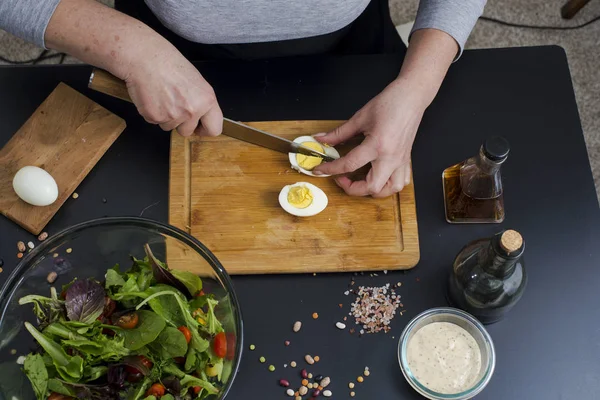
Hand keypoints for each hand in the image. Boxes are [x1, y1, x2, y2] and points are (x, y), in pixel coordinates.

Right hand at [123, 45, 221, 136]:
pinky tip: (152, 96)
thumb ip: (201, 101)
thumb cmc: (168, 63)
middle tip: (173, 105)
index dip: (204, 130)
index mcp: (207, 100)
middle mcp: (193, 110)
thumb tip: (200, 117)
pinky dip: (152, 112)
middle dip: (180, 123)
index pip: (214, 129)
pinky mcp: (155, 117)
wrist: (144, 57)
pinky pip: (154, 121)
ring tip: (161, 95)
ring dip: (165, 116)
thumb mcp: (196, 81)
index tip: (198, 127)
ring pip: (169, 127)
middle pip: (187, 131)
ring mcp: (174, 115)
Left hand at [313, 80, 425, 196]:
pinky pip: (401, 181)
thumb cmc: (390, 103)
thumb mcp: (360, 117)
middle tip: (341, 178)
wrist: (412, 97)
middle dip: (352, 188)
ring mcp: (401, 160)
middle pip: (372, 187)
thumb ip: (339, 133)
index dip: (330, 169)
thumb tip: (322, 140)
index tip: (320, 170)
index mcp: (377, 145)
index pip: (349, 164)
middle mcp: (391, 157)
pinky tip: (379, 177)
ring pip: (390, 189)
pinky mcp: (406, 160)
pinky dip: (389, 185)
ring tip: (361, 181)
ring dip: (374, 191)